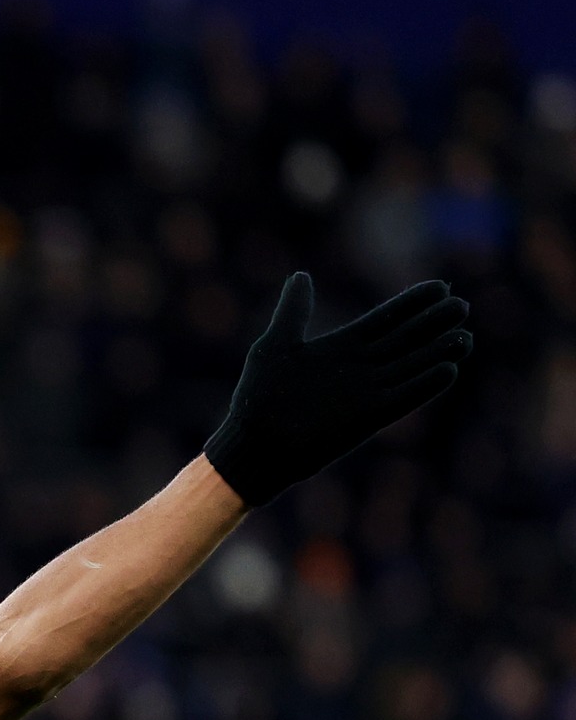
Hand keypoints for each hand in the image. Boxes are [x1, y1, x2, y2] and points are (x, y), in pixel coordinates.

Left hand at [203, 273, 472, 506]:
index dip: (412, 304)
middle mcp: (359, 368)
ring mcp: (365, 393)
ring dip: (438, 352)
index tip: (440, 287)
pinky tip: (449, 370)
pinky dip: (425, 386)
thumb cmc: (258, 396)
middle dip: (433, 323)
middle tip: (462, 306)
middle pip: (405, 340)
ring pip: (411, 367)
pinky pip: (403, 399)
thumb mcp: (275, 345)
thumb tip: (301, 275)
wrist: (254, 444)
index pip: (385, 320)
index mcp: (340, 348)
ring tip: (465, 336)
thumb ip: (294, 311)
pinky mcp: (367, 418)